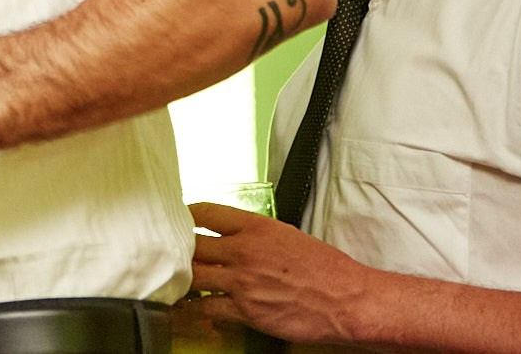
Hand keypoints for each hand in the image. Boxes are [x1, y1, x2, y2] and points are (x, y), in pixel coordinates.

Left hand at [186, 202, 371, 343]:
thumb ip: (255, 233)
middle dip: (180, 249)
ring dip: (185, 278)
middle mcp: (244, 250)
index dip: (185, 216)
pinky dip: (198, 308)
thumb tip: (232, 234)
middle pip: (191, 244)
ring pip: (193, 275)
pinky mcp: (246, 310)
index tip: (178, 221)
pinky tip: (193, 306)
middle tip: (173, 253)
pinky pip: (207, 306)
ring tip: (179, 280)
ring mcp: (242, 281)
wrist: (347, 300)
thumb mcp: (287, 235)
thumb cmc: (325, 269)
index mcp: (255, 226)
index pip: (204, 212)